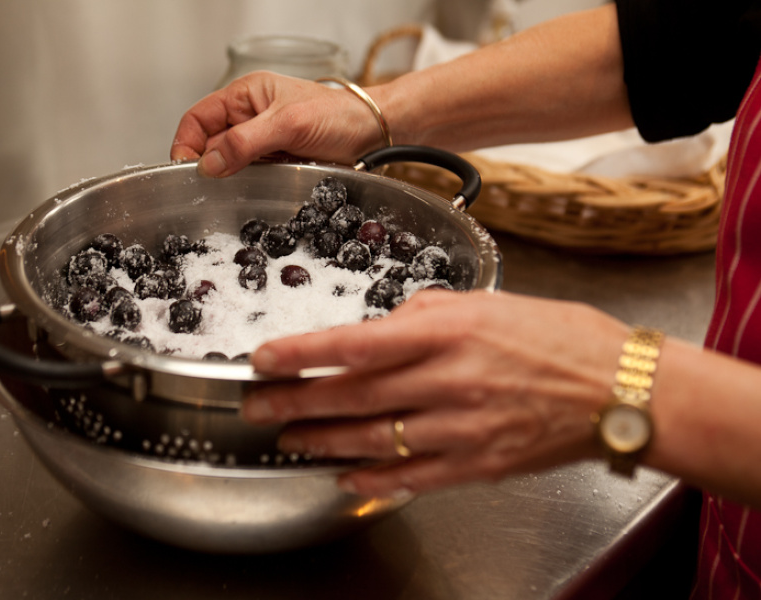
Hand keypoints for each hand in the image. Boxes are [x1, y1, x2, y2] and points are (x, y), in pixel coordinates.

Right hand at [170, 72, 385, 176]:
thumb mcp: (287, 125)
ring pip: (230, 163)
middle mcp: (250, 116)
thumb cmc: (338, 116)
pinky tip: (262, 186)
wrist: (374, 133)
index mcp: (245, 96)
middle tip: (218, 184)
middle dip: (212, 164)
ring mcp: (263, 140)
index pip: (198, 118)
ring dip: (234, 176)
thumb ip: (244, 143)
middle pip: (211, 144)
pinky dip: (252, 183)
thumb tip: (208, 164)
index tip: (188, 169)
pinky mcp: (276, 160)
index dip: (186, 143)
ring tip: (246, 182)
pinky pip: (252, 175)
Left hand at [243, 290, 628, 496]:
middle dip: (296, 402)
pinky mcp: (477, 464)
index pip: (356, 344)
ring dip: (323, 441)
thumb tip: (380, 329)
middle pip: (354, 396)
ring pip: (374, 439)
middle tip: (258, 406)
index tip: (264, 358)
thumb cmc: (558, 337)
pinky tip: (343, 475)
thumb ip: (426, 314)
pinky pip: (412, 476)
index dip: (303, 354)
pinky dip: (372, 478)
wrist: (618, 388)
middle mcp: (449, 381)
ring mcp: (462, 428)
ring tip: (289, 439)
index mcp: (450, 333)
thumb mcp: (487, 303)